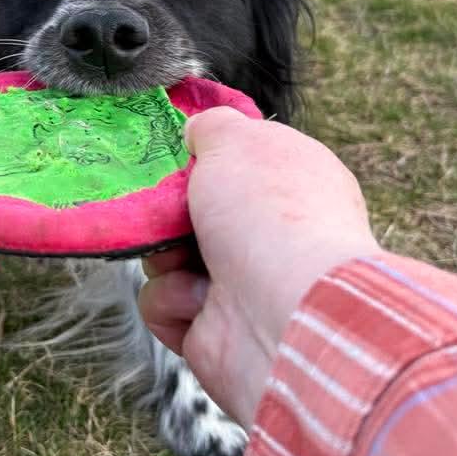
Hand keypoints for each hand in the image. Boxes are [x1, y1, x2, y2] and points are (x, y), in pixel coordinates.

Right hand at [139, 109, 376, 429]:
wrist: (284, 314)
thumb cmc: (268, 214)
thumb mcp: (236, 141)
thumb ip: (212, 126)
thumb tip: (197, 131)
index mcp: (291, 183)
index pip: (237, 166)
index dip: (203, 162)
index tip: (180, 163)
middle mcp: (270, 234)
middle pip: (191, 212)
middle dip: (170, 213)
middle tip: (170, 213)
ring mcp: (243, 285)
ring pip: (167, 258)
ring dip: (165, 259)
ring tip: (187, 264)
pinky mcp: (214, 330)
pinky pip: (165, 304)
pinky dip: (173, 301)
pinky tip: (199, 302)